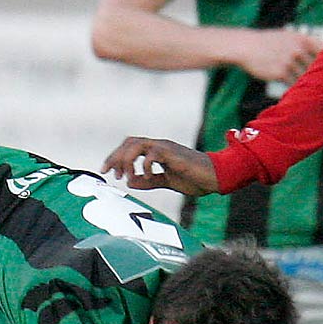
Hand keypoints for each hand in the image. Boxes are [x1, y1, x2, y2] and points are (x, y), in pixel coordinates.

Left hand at [103, 137, 219, 195]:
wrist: (215, 177)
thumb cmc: (194, 178)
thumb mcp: (166, 181)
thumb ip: (148, 181)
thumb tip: (130, 181)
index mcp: (156, 151)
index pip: (130, 147)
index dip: (115, 157)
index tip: (107, 172)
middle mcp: (159, 146)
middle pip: (129, 142)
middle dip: (115, 157)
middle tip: (109, 173)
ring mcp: (166, 148)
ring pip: (137, 144)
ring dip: (126, 160)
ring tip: (125, 175)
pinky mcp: (173, 154)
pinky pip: (153, 154)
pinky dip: (145, 165)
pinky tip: (146, 176)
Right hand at [235, 28, 320, 84]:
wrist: (246, 47)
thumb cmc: (266, 42)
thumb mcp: (286, 36)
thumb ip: (302, 43)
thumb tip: (319, 50)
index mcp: (301, 39)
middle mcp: (298, 50)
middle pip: (315, 66)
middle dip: (318, 74)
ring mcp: (290, 62)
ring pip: (305, 76)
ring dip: (308, 83)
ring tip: (311, 90)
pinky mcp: (281, 73)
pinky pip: (293, 83)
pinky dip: (295, 88)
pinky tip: (297, 91)